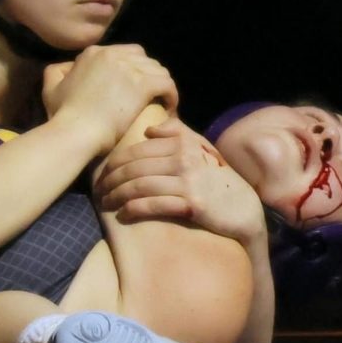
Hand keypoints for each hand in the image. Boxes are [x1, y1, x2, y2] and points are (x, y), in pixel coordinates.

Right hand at [42, 46, 177, 152]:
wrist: (76, 131)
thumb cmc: (63, 115)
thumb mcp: (51, 89)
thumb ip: (56, 71)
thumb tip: (68, 67)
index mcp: (93, 53)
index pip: (123, 53)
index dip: (131, 69)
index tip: (133, 87)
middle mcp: (113, 54)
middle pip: (142, 58)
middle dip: (148, 73)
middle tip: (149, 94)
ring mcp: (129, 67)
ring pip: (157, 69)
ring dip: (161, 85)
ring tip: (161, 102)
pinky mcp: (143, 84)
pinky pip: (167, 84)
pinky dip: (172, 96)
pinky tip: (170, 108)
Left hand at [94, 118, 266, 245]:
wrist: (243, 209)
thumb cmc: (217, 180)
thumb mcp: (203, 150)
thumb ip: (179, 134)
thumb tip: (151, 129)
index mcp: (184, 143)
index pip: (138, 150)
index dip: (114, 162)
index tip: (102, 174)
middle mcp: (185, 159)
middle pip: (134, 167)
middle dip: (110, 180)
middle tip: (98, 190)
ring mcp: (189, 182)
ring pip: (139, 185)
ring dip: (117, 195)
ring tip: (106, 202)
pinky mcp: (193, 204)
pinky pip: (154, 204)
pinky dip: (134, 208)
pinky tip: (124, 213)